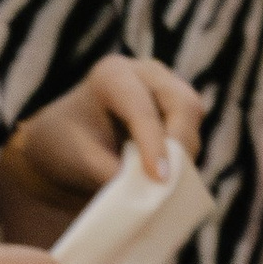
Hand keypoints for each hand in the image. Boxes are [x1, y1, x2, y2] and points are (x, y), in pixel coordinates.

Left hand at [0, 55, 204, 244]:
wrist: (70, 140)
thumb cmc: (69, 145)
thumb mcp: (81, 160)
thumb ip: (112, 172)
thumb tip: (150, 191)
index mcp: (111, 75)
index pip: (141, 109)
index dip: (153, 145)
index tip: (160, 179)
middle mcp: (144, 72)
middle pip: (181, 103)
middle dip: (180, 145)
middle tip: (170, 182)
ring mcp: (166, 85)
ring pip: (193, 114)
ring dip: (185, 151)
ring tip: (165, 182)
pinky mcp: (178, 105)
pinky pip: (193, 129)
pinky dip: (186, 154)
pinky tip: (168, 174)